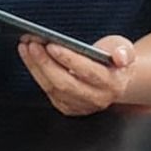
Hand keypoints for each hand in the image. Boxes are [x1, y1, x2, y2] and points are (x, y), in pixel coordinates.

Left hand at [19, 34, 134, 115]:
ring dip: (36, 66)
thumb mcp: (124, 49)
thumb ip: (124, 51)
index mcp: (113, 84)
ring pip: (53, 88)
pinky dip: (36, 73)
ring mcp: (81, 106)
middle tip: (32, 43)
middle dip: (45, 63)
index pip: (87, 72)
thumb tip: (120, 57)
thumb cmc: (116, 59)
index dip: (68, 59)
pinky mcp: (68, 107)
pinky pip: (48, 91)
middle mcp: (97, 99)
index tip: (51, 44)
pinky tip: (30, 57)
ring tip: (26, 46)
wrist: (114, 77)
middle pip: (65, 83)